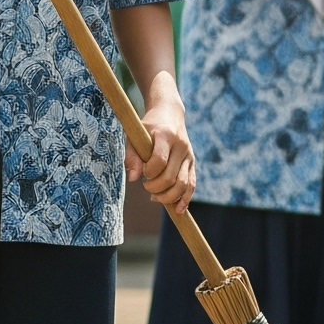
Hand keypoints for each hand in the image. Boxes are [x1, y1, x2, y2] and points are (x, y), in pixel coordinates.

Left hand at [128, 94, 195, 212]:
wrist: (169, 114)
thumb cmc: (146, 127)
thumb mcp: (134, 136)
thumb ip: (131, 156)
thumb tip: (132, 179)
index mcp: (165, 136)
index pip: (159, 161)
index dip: (148, 172)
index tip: (142, 173)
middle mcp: (181, 146)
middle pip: (171, 177)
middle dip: (155, 188)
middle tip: (146, 186)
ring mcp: (189, 155)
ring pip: (183, 184)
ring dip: (168, 196)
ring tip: (155, 197)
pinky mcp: (193, 163)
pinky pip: (192, 184)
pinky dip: (186, 198)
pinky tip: (178, 209)